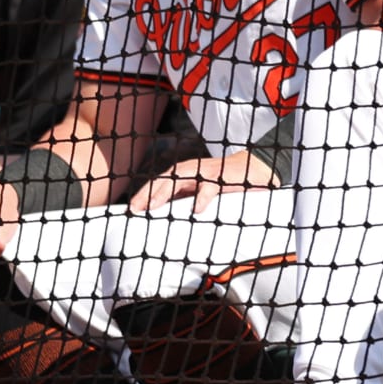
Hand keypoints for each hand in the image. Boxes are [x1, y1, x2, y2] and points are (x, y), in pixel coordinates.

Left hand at [126, 156, 240, 213]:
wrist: (251, 169)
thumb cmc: (221, 182)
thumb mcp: (197, 190)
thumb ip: (182, 198)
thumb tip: (163, 214)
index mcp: (182, 174)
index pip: (158, 183)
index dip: (143, 194)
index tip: (131, 209)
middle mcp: (189, 170)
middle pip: (163, 180)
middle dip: (147, 194)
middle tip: (136, 209)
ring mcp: (204, 172)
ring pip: (179, 180)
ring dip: (164, 193)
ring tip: (153, 206)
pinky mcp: (221, 178)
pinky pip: (208, 188)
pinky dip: (202, 198)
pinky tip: (196, 210)